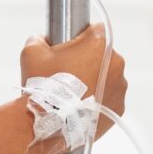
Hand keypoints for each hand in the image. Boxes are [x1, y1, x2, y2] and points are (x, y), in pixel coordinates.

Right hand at [20, 22, 128, 152]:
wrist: (48, 124)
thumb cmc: (42, 86)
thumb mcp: (32, 51)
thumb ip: (40, 37)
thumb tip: (43, 38)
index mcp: (98, 44)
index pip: (95, 30)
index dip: (81, 37)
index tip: (70, 49)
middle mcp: (116, 63)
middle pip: (103, 54)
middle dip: (88, 60)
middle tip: (68, 74)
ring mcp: (120, 86)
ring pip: (108, 76)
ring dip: (96, 80)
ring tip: (75, 93)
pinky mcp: (119, 107)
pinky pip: (110, 97)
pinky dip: (99, 99)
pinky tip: (82, 105)